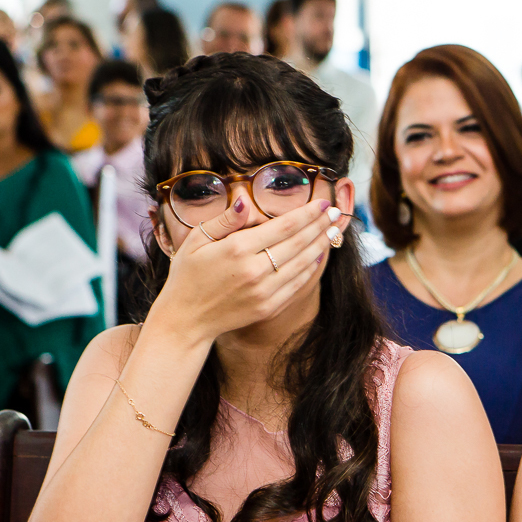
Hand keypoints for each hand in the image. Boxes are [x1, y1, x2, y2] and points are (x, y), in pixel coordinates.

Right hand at [149, 193, 341, 344]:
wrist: (186, 320)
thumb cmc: (187, 276)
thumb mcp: (196, 241)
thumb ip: (224, 220)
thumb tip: (245, 202)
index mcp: (236, 249)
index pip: (283, 226)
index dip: (306, 214)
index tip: (322, 203)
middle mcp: (254, 270)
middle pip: (298, 243)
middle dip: (320, 225)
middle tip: (335, 213)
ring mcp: (263, 291)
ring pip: (302, 263)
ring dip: (321, 245)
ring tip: (333, 231)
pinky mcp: (268, 307)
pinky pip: (297, 284)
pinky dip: (311, 269)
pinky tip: (319, 256)